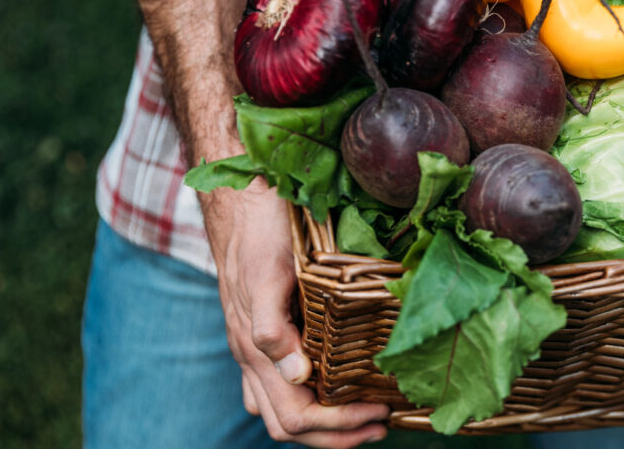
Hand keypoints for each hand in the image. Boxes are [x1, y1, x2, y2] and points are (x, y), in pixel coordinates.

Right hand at [203, 181, 390, 447]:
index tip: (379, 414)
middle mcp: (252, 358)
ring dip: (326, 425)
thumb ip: (273, 329)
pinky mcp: (264, 333)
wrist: (241, 200)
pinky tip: (337, 389)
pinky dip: (313, 400)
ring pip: (281, 411)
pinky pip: (279, 385)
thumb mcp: (268, 276)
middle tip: (382, 425)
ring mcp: (254, 349)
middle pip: (288, 425)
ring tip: (368, 417)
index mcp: (254, 352)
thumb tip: (298, 377)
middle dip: (337, 436)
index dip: (338, 426)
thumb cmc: (259, 234)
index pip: (295, 417)